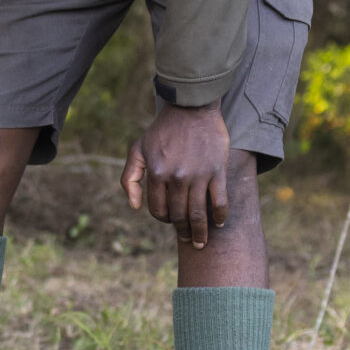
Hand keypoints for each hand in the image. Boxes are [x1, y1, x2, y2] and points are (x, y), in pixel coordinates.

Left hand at [121, 101, 229, 248]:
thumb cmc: (162, 130)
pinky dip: (220, 216)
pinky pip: (219, 201)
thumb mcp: (137, 149)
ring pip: (199, 214)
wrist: (191, 108)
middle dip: (182, 232)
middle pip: (179, 216)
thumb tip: (135, 206)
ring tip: (201, 241)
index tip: (169, 220)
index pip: (158, 210)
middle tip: (188, 239)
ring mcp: (198, 175)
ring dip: (200, 232)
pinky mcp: (217, 170)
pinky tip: (219, 224)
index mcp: (156, 174)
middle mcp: (177, 177)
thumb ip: (129, 177)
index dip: (163, 219)